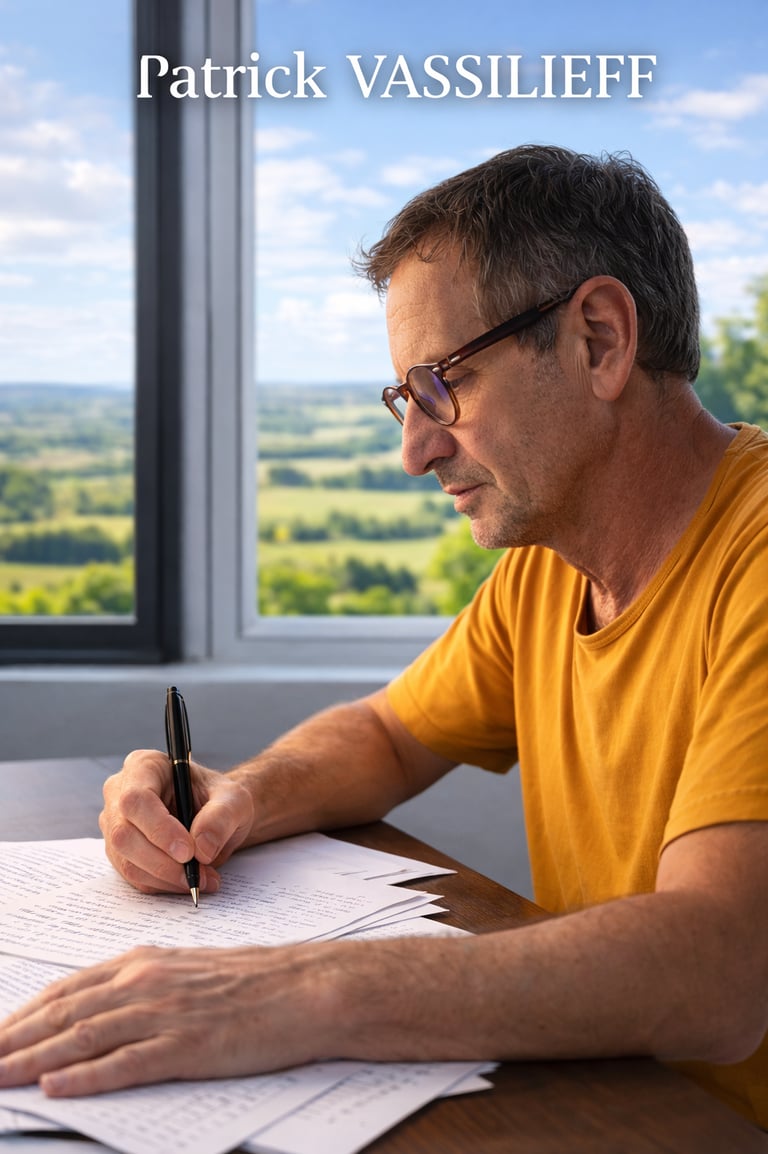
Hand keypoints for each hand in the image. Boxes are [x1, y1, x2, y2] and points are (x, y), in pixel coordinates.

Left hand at [0, 944, 331, 1095]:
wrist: (305, 986)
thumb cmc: (255, 980)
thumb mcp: (189, 970)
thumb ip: (145, 984)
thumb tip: (102, 1008)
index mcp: (145, 961)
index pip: (68, 990)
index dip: (25, 1015)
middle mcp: (145, 982)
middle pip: (63, 1014)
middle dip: (13, 1040)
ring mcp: (164, 1013)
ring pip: (82, 1037)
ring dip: (30, 1060)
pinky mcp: (186, 1046)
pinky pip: (124, 1064)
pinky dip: (84, 1077)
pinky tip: (54, 1087)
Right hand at [99, 750, 254, 895]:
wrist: (216, 816)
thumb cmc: (220, 799)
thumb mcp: (234, 799)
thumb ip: (221, 817)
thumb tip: (202, 848)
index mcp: (145, 766)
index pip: (137, 798)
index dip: (159, 829)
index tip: (188, 852)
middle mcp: (120, 792)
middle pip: (124, 833)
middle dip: (162, 861)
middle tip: (197, 874)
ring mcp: (116, 823)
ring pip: (126, 860)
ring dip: (164, 877)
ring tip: (201, 879)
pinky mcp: (120, 851)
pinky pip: (132, 876)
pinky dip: (162, 885)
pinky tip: (187, 881)